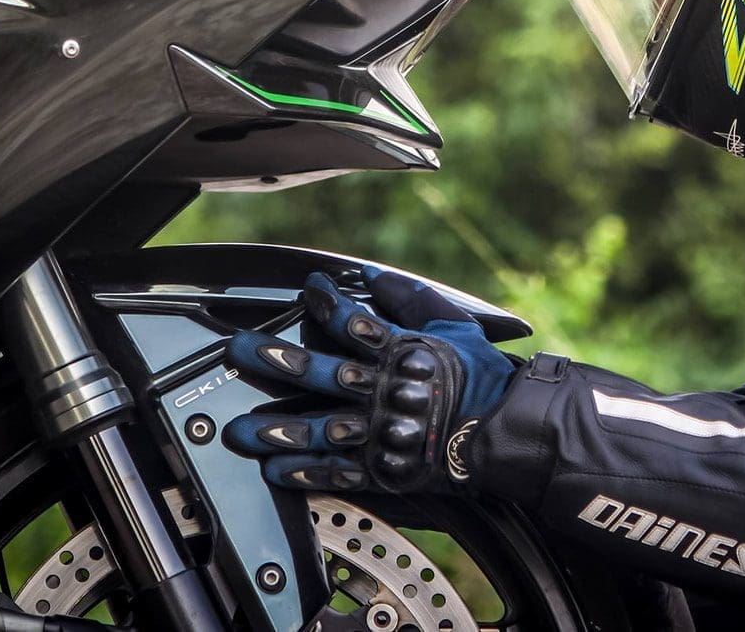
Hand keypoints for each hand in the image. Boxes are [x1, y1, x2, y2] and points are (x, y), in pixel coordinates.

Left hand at [223, 266, 514, 492]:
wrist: (503, 432)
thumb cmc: (481, 375)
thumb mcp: (452, 324)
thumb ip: (410, 297)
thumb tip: (371, 271)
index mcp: (402, 353)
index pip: (356, 323)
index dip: (327, 304)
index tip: (307, 289)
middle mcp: (385, 391)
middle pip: (326, 374)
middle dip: (279, 362)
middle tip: (240, 352)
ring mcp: (381, 432)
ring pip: (323, 429)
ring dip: (280, 430)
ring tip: (243, 431)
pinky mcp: (383, 468)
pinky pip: (339, 472)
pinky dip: (306, 473)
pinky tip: (275, 471)